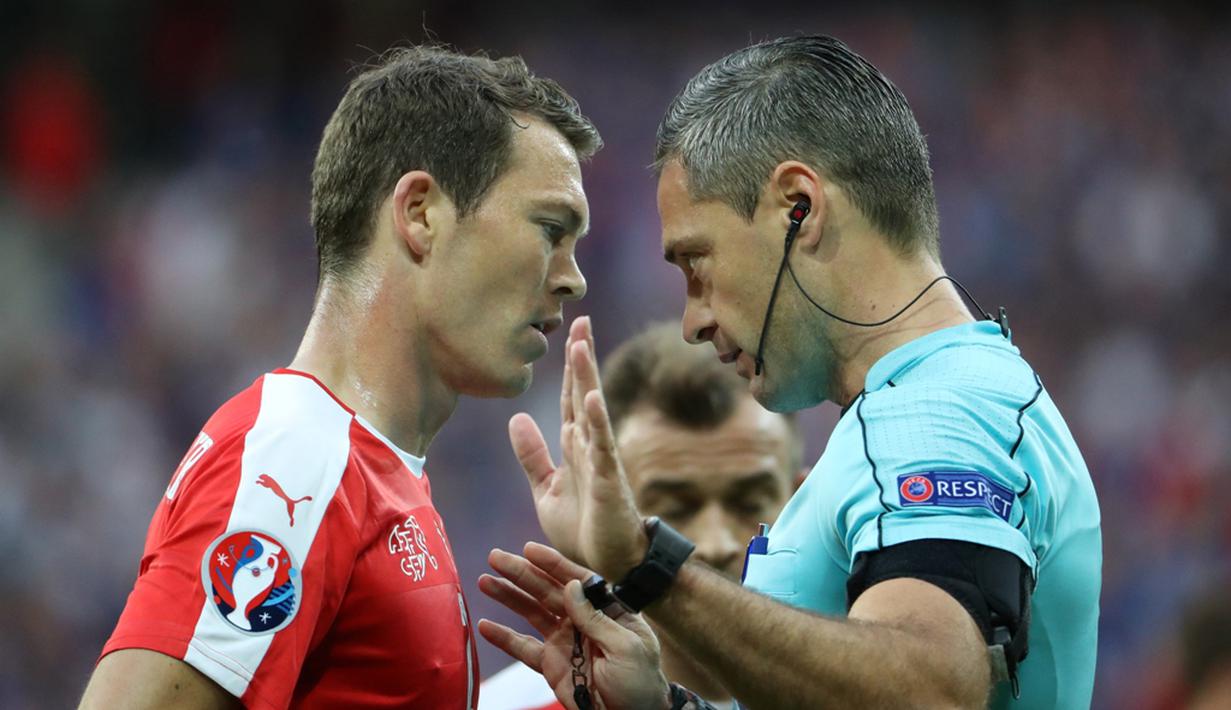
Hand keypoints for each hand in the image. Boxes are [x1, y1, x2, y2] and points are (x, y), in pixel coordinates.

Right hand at [478, 542, 670, 709]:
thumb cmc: (640, 683)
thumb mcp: (627, 648)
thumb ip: (597, 618)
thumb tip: (572, 585)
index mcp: (607, 609)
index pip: (578, 580)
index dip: (553, 564)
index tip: (529, 549)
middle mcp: (583, 620)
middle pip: (548, 591)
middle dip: (522, 573)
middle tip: (496, 557)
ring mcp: (565, 640)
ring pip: (531, 612)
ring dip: (508, 596)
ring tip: (484, 581)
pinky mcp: (551, 663)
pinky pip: (524, 648)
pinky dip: (504, 638)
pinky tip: (484, 626)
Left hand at [509, 316, 646, 578]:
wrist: (607, 565)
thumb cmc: (584, 528)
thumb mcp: (547, 488)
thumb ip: (532, 455)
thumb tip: (516, 418)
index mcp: (574, 446)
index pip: (568, 397)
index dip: (566, 367)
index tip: (569, 332)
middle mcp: (590, 446)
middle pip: (582, 392)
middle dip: (581, 358)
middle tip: (580, 320)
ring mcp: (601, 461)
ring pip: (592, 411)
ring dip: (586, 378)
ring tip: (580, 346)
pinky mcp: (608, 481)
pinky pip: (601, 447)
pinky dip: (596, 421)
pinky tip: (591, 397)